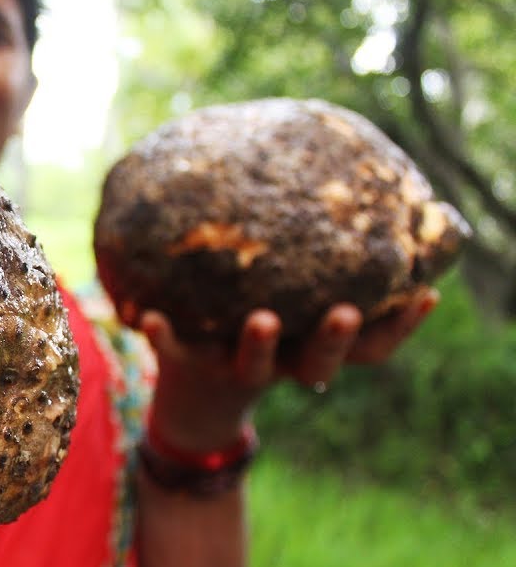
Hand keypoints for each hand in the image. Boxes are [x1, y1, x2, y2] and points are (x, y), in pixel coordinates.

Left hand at [140, 288, 438, 452]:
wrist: (195, 391)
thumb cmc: (253, 322)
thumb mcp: (290, 297)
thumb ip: (311, 261)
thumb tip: (338, 174)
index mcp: (314, 350)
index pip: (371, 347)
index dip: (400, 327)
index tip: (423, 294)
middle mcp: (282, 364)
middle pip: (319, 364)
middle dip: (334, 339)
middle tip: (343, 311)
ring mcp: (234, 367)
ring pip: (253, 365)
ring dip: (259, 344)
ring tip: (263, 319)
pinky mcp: (187, 362)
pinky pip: (173, 350)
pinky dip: (160, 332)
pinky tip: (143, 312)